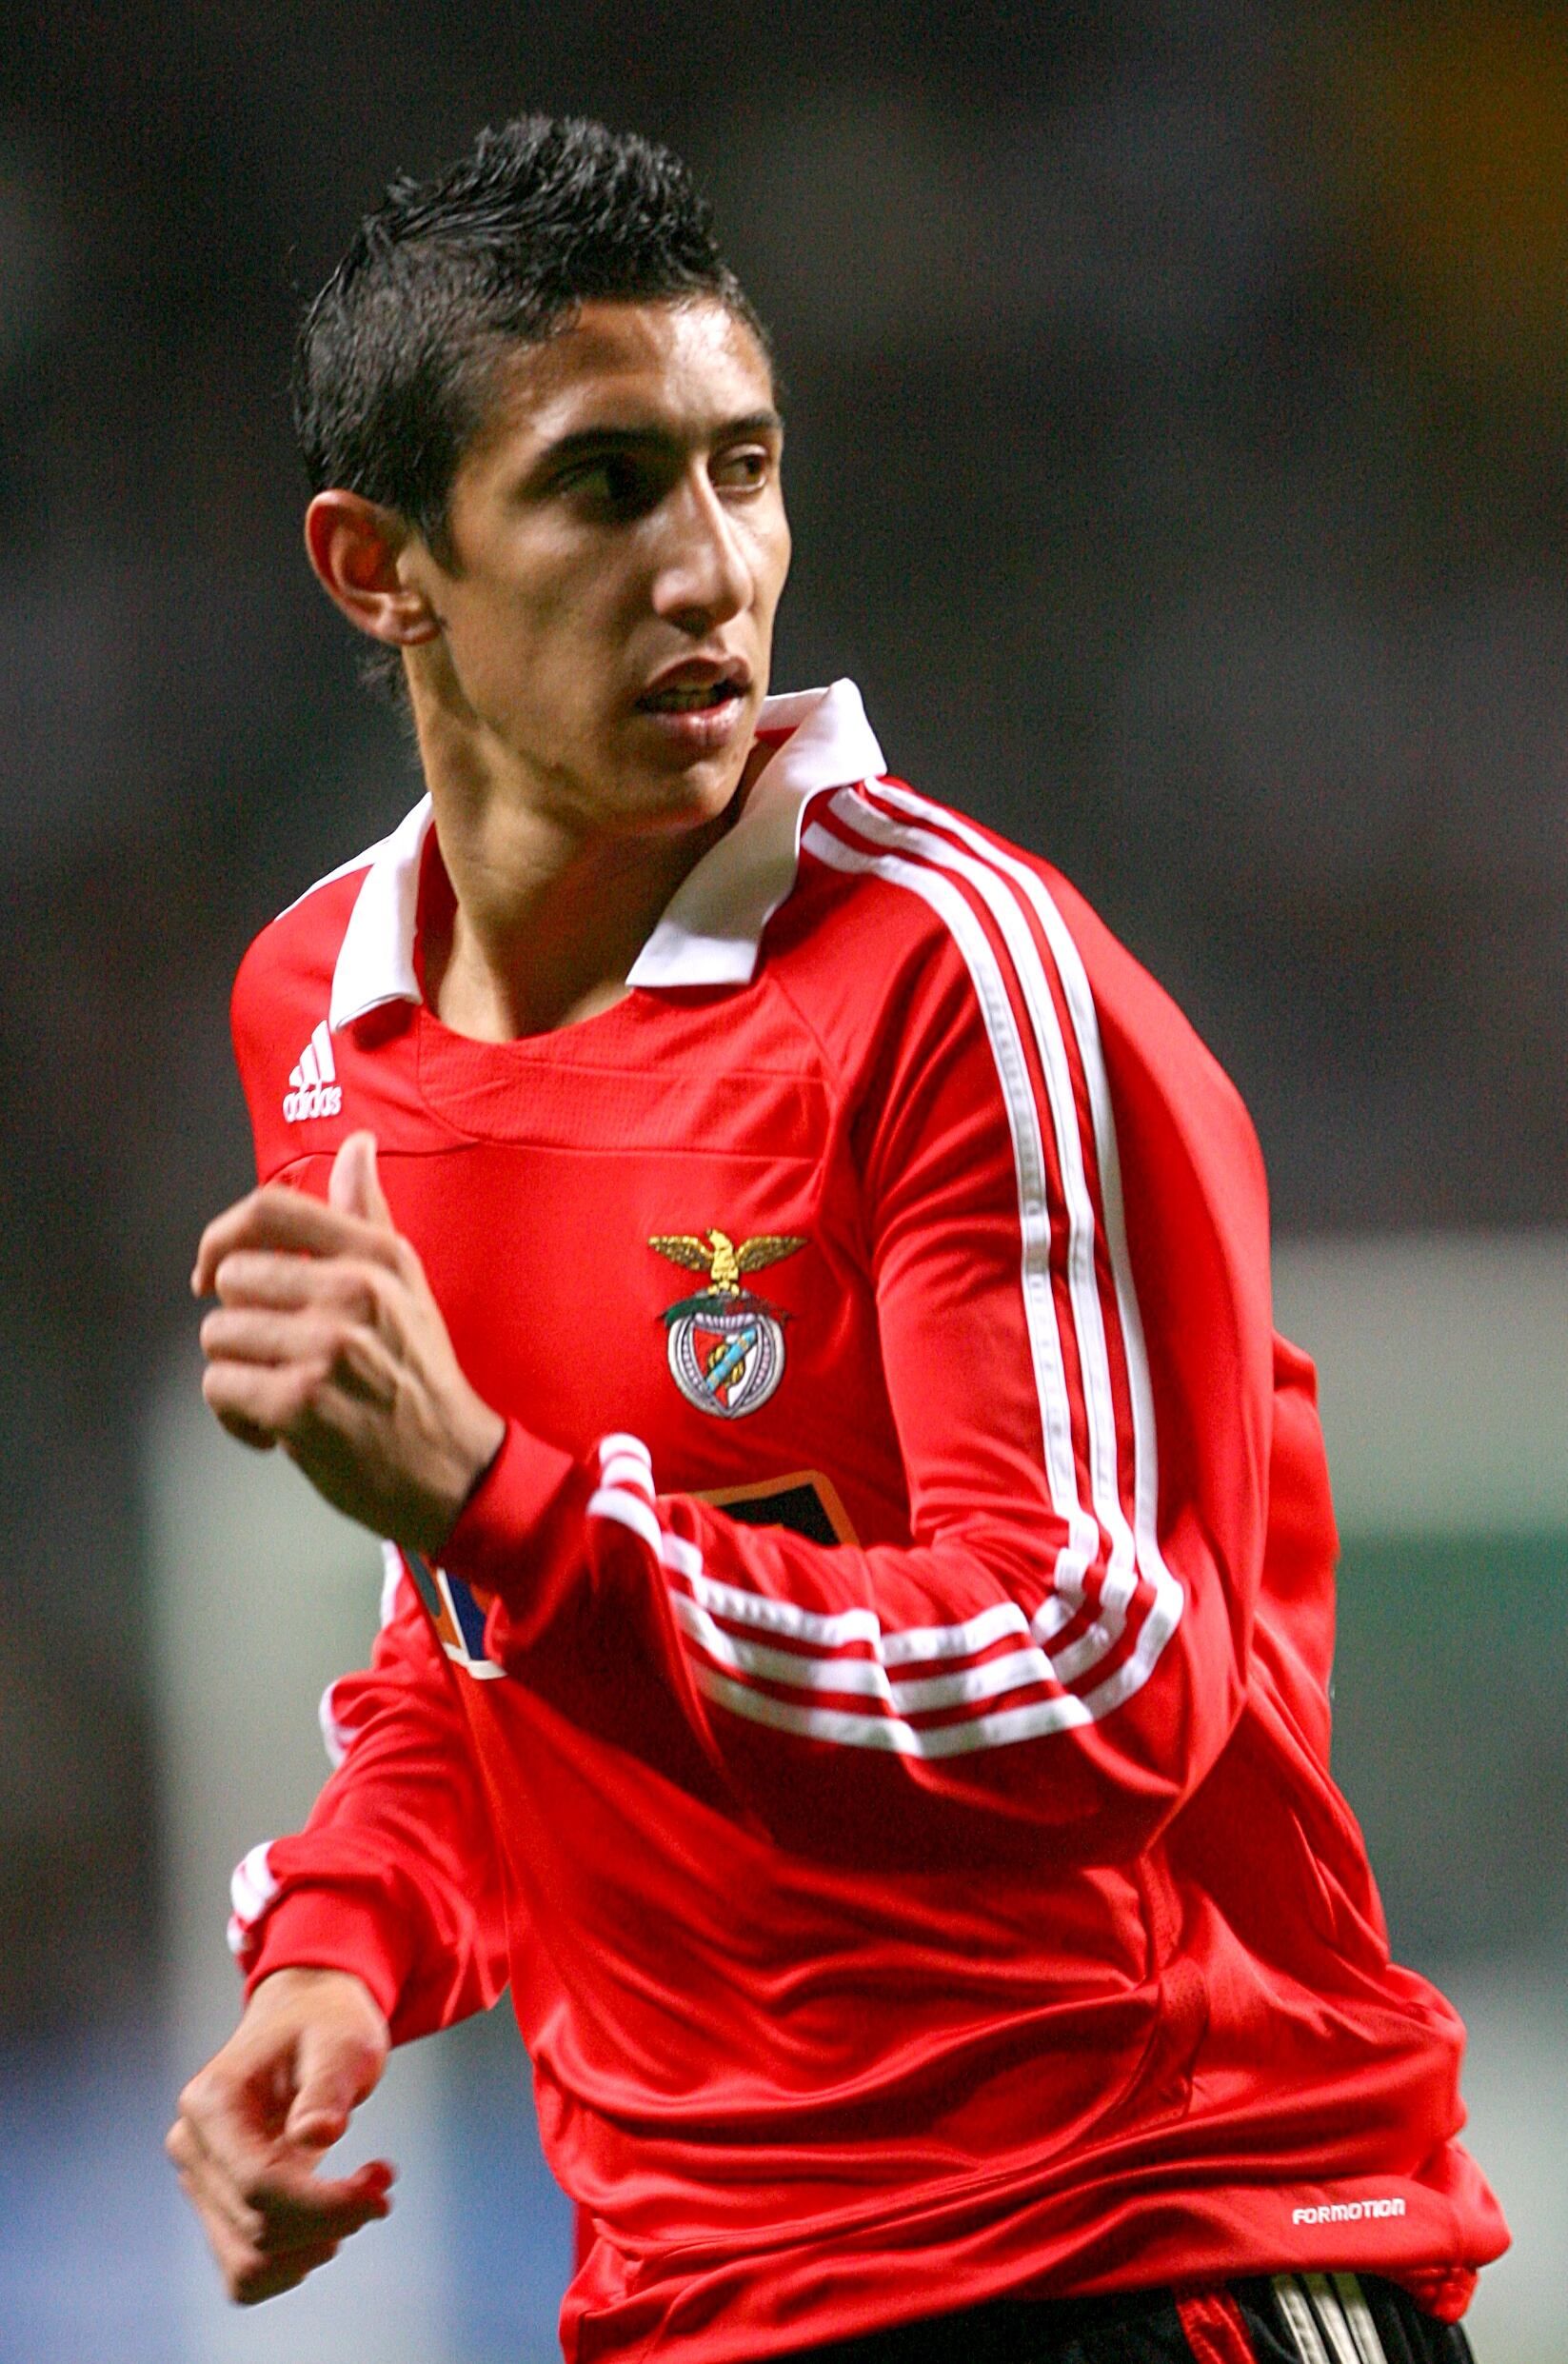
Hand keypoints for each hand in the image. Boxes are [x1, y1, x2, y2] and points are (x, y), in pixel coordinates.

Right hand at [166, 1967, 393, 2304]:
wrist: (305, 2019)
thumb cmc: (325, 2025)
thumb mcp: (342, 2042)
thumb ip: (329, 2086)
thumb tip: (316, 2134)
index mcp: (210, 2102)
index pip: (259, 2185)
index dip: (325, 2204)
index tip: (381, 2185)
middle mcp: (191, 2147)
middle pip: (258, 2227)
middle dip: (332, 2218)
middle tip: (381, 2180)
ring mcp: (199, 2182)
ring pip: (248, 2265)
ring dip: (314, 2247)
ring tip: (358, 2199)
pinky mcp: (217, 2207)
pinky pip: (245, 2271)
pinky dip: (294, 2261)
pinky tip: (329, 2222)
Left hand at [193, 1131, 505, 1556]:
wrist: (453, 1468)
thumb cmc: (420, 1377)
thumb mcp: (406, 1284)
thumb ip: (368, 1215)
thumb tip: (356, 1145)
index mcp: (374, 1258)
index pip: (269, 1209)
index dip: (222, 1235)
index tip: (213, 1270)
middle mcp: (352, 1293)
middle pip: (231, 1277)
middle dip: (243, 1321)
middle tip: (283, 1354)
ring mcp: (324, 1348)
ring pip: (218, 1335)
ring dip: (239, 1372)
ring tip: (285, 1392)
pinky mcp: (298, 1404)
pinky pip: (219, 1389)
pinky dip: (237, 1417)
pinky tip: (278, 1428)